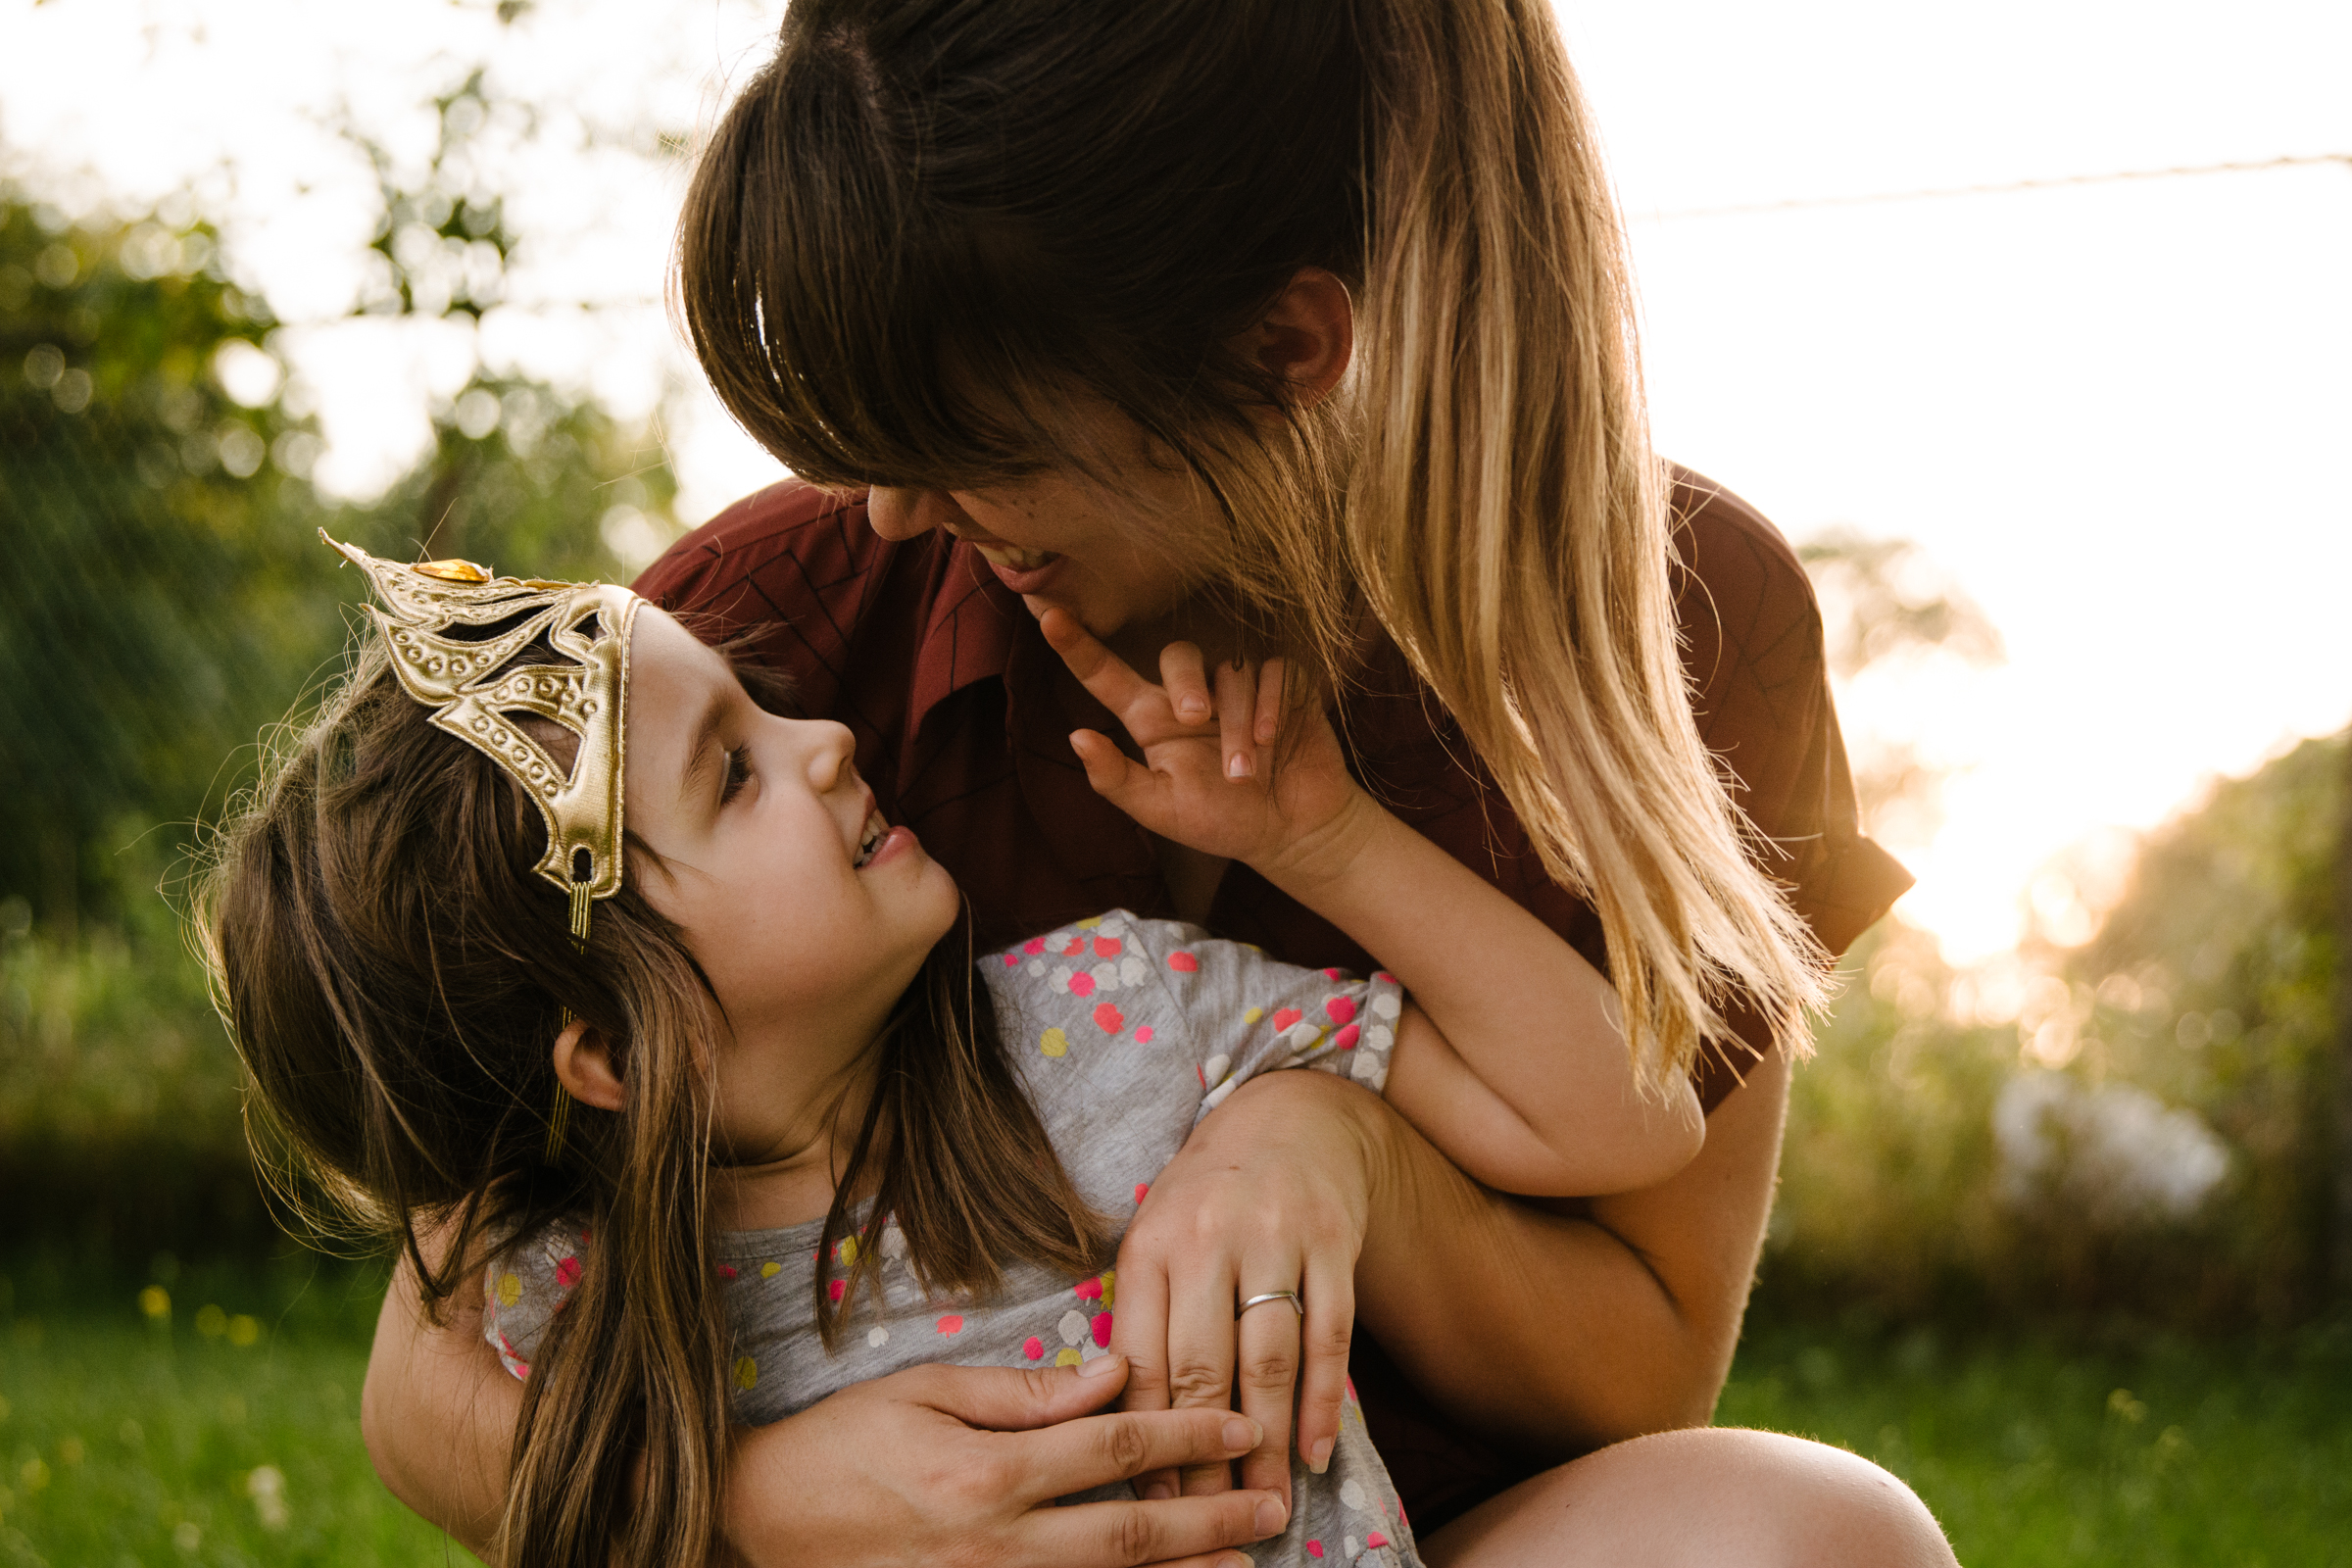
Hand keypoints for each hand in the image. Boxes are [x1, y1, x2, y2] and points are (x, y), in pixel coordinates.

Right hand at [720, 1356, 1287, 1567]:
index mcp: (988, 1469)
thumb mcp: (923, 1392)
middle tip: (1271, 1506)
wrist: (752, 1530)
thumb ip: (1023, 1390)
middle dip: (1210, 1518)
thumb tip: (1111, 1372)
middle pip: (1129, 1531)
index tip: (1239, 1426)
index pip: (1113, 1447)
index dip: (1184, 1433)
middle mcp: (998, 1543)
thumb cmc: (835, 1448)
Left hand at [1038, 608, 1366, 883]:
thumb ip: (1117, 779)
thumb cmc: (1222, 821)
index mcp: (1151, 719)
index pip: (1105, 675)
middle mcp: (1190, 694)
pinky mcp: (1281, 682)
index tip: (1047, 616)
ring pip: (1230, 671)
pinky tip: (1275, 740)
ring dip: (1237, 723)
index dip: (1077, 646)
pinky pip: (1271, 670)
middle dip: (1186, 683)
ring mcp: (1237, 685)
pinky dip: (1271, 705)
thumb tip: (1076, 736)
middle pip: (1177, 654)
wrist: (1293, 830)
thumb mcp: (1161, 810)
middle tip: (1197, 718)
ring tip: (1246, 772)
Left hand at [1108, 1069, 1380, 1511]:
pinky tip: (1316, 1453)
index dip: (1143, 1441)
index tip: (1149, 1502)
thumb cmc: (1206, 1200)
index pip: (1138, 1361)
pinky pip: (1329, 1335)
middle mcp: (1206, 1239)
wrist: (1287, 1120)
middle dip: (1205, 1460)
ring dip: (1268, 1445)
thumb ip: (1140, 1320)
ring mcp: (1274, 1238)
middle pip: (1203, 1370)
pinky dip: (1324, 1402)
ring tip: (1266, 1506)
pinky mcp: (1333, 1240)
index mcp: (1148, 1247)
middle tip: (1210, 1523)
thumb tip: (1124, 1428)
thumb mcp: (1155, 1240)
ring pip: (1269, 1361)